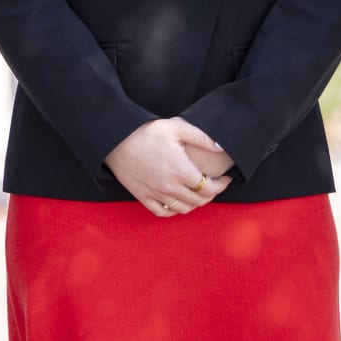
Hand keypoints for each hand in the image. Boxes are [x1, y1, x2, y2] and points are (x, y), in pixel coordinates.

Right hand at [102, 118, 232, 217]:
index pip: (210, 188)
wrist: (114, 140)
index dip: (222, 186)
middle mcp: (171, 187)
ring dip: (194, 203)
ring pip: (183, 209)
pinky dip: (174, 211)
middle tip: (213, 185)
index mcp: (182, 171)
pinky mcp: (143, 197)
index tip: (225, 179)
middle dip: (210, 194)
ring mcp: (156, 194)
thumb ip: (201, 137)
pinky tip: (177, 203)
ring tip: (196, 193)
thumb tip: (221, 147)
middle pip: (199, 201)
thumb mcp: (175, 127)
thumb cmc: (145, 132)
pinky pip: (163, 213)